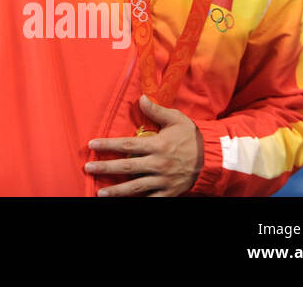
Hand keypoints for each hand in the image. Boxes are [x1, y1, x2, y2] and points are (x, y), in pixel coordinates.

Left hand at [84, 96, 204, 195]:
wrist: (214, 159)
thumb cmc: (193, 137)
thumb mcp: (176, 119)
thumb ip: (157, 111)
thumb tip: (141, 98)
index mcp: (157, 145)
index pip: (126, 145)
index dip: (108, 145)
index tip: (92, 144)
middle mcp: (157, 164)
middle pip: (126, 167)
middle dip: (105, 168)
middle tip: (88, 168)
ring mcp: (163, 180)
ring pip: (136, 187)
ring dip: (117, 191)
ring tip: (100, 193)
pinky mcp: (170, 192)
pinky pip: (152, 199)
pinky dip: (140, 202)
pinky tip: (125, 203)